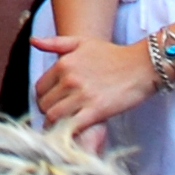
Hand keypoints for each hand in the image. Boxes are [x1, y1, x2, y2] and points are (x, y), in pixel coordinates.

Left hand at [31, 28, 160, 133]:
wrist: (141, 66)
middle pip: (44, 104)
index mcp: (63, 64)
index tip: (51, 104)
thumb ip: (55, 42)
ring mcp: (82, 96)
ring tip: (61, 127)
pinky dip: (67, 132)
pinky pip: (71, 126)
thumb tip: (33, 41)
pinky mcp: (96, 111)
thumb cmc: (112, 54)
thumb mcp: (82, 42)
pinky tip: (72, 133)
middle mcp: (69, 79)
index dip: (43, 98)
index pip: (39, 88)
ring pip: (53, 117)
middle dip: (47, 112)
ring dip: (54, 125)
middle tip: (56, 117)